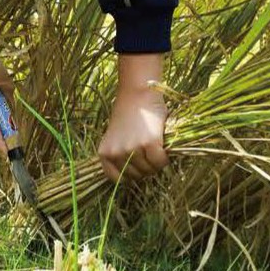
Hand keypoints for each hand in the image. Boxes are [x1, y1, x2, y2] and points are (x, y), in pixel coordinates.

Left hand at [98, 54, 167, 182]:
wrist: (137, 91)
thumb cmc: (129, 113)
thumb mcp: (117, 137)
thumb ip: (121, 155)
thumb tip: (137, 176)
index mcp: (104, 153)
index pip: (116, 179)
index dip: (130, 174)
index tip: (137, 165)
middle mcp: (116, 153)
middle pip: (137, 176)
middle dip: (145, 168)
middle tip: (150, 153)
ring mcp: (132, 149)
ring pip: (150, 170)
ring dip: (156, 163)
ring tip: (156, 147)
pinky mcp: (149, 144)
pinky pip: (160, 162)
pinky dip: (165, 158)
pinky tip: (164, 147)